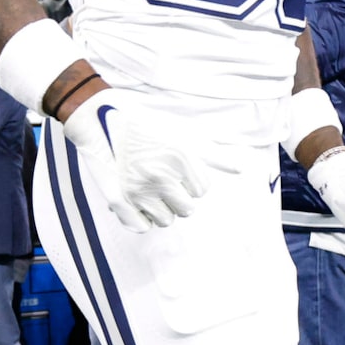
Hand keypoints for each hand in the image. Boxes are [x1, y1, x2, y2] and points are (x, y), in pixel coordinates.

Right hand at [59, 93, 208, 229]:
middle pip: (187, 209)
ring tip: (151, 189)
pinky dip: (143, 218)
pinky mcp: (120, 199)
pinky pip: (142, 226)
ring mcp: (139, 190)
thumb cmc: (147, 124)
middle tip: (163, 178)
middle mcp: (162, 176)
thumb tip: (242, 168)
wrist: (102, 118)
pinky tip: (139, 201)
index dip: (192, 180)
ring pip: (166, 220)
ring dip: (162, 209)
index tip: (176, 167)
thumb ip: (214, 153)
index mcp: (181, 158)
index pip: (202, 190)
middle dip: (180, 197)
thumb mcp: (184, 132)